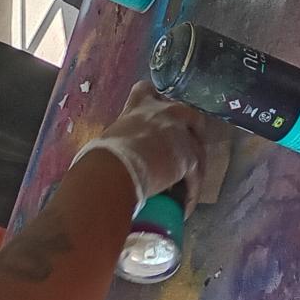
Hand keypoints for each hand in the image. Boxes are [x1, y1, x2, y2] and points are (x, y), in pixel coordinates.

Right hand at [77, 83, 213, 202]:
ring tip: (184, 190)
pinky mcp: (190, 157)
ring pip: (197, 149)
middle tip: (183, 152)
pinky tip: (183, 209)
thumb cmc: (102, 155)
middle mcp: (165, 112)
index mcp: (140, 105)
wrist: (115, 168)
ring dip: (192, 169)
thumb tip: (111, 160)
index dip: (154, 101)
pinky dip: (189, 195)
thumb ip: (120, 139)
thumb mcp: (110, 138)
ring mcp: (180, 133)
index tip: (156, 110)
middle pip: (189, 114)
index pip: (147, 90)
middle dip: (190, 131)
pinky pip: (195, 178)